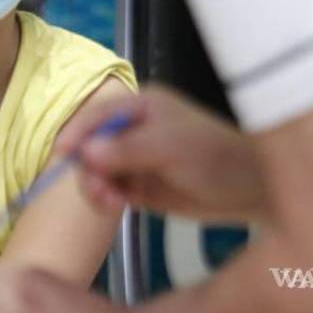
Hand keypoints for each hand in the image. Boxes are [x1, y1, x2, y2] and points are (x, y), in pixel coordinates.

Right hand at [56, 84, 263, 223]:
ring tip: (110, 202)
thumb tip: (85, 152)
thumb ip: (127, 148)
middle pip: (90, 145)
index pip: (96, 114)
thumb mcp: (170, 146)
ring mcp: (134, 159)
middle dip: (87, 167)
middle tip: (98, 189)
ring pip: (96, 172)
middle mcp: (132, 129)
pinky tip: (115, 207)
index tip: (61, 153)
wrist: (250, 191)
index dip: (76, 131)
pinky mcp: (139, 186)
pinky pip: (109, 191)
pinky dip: (105, 200)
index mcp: (140, 106)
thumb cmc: (214, 156)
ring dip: (95, 187)